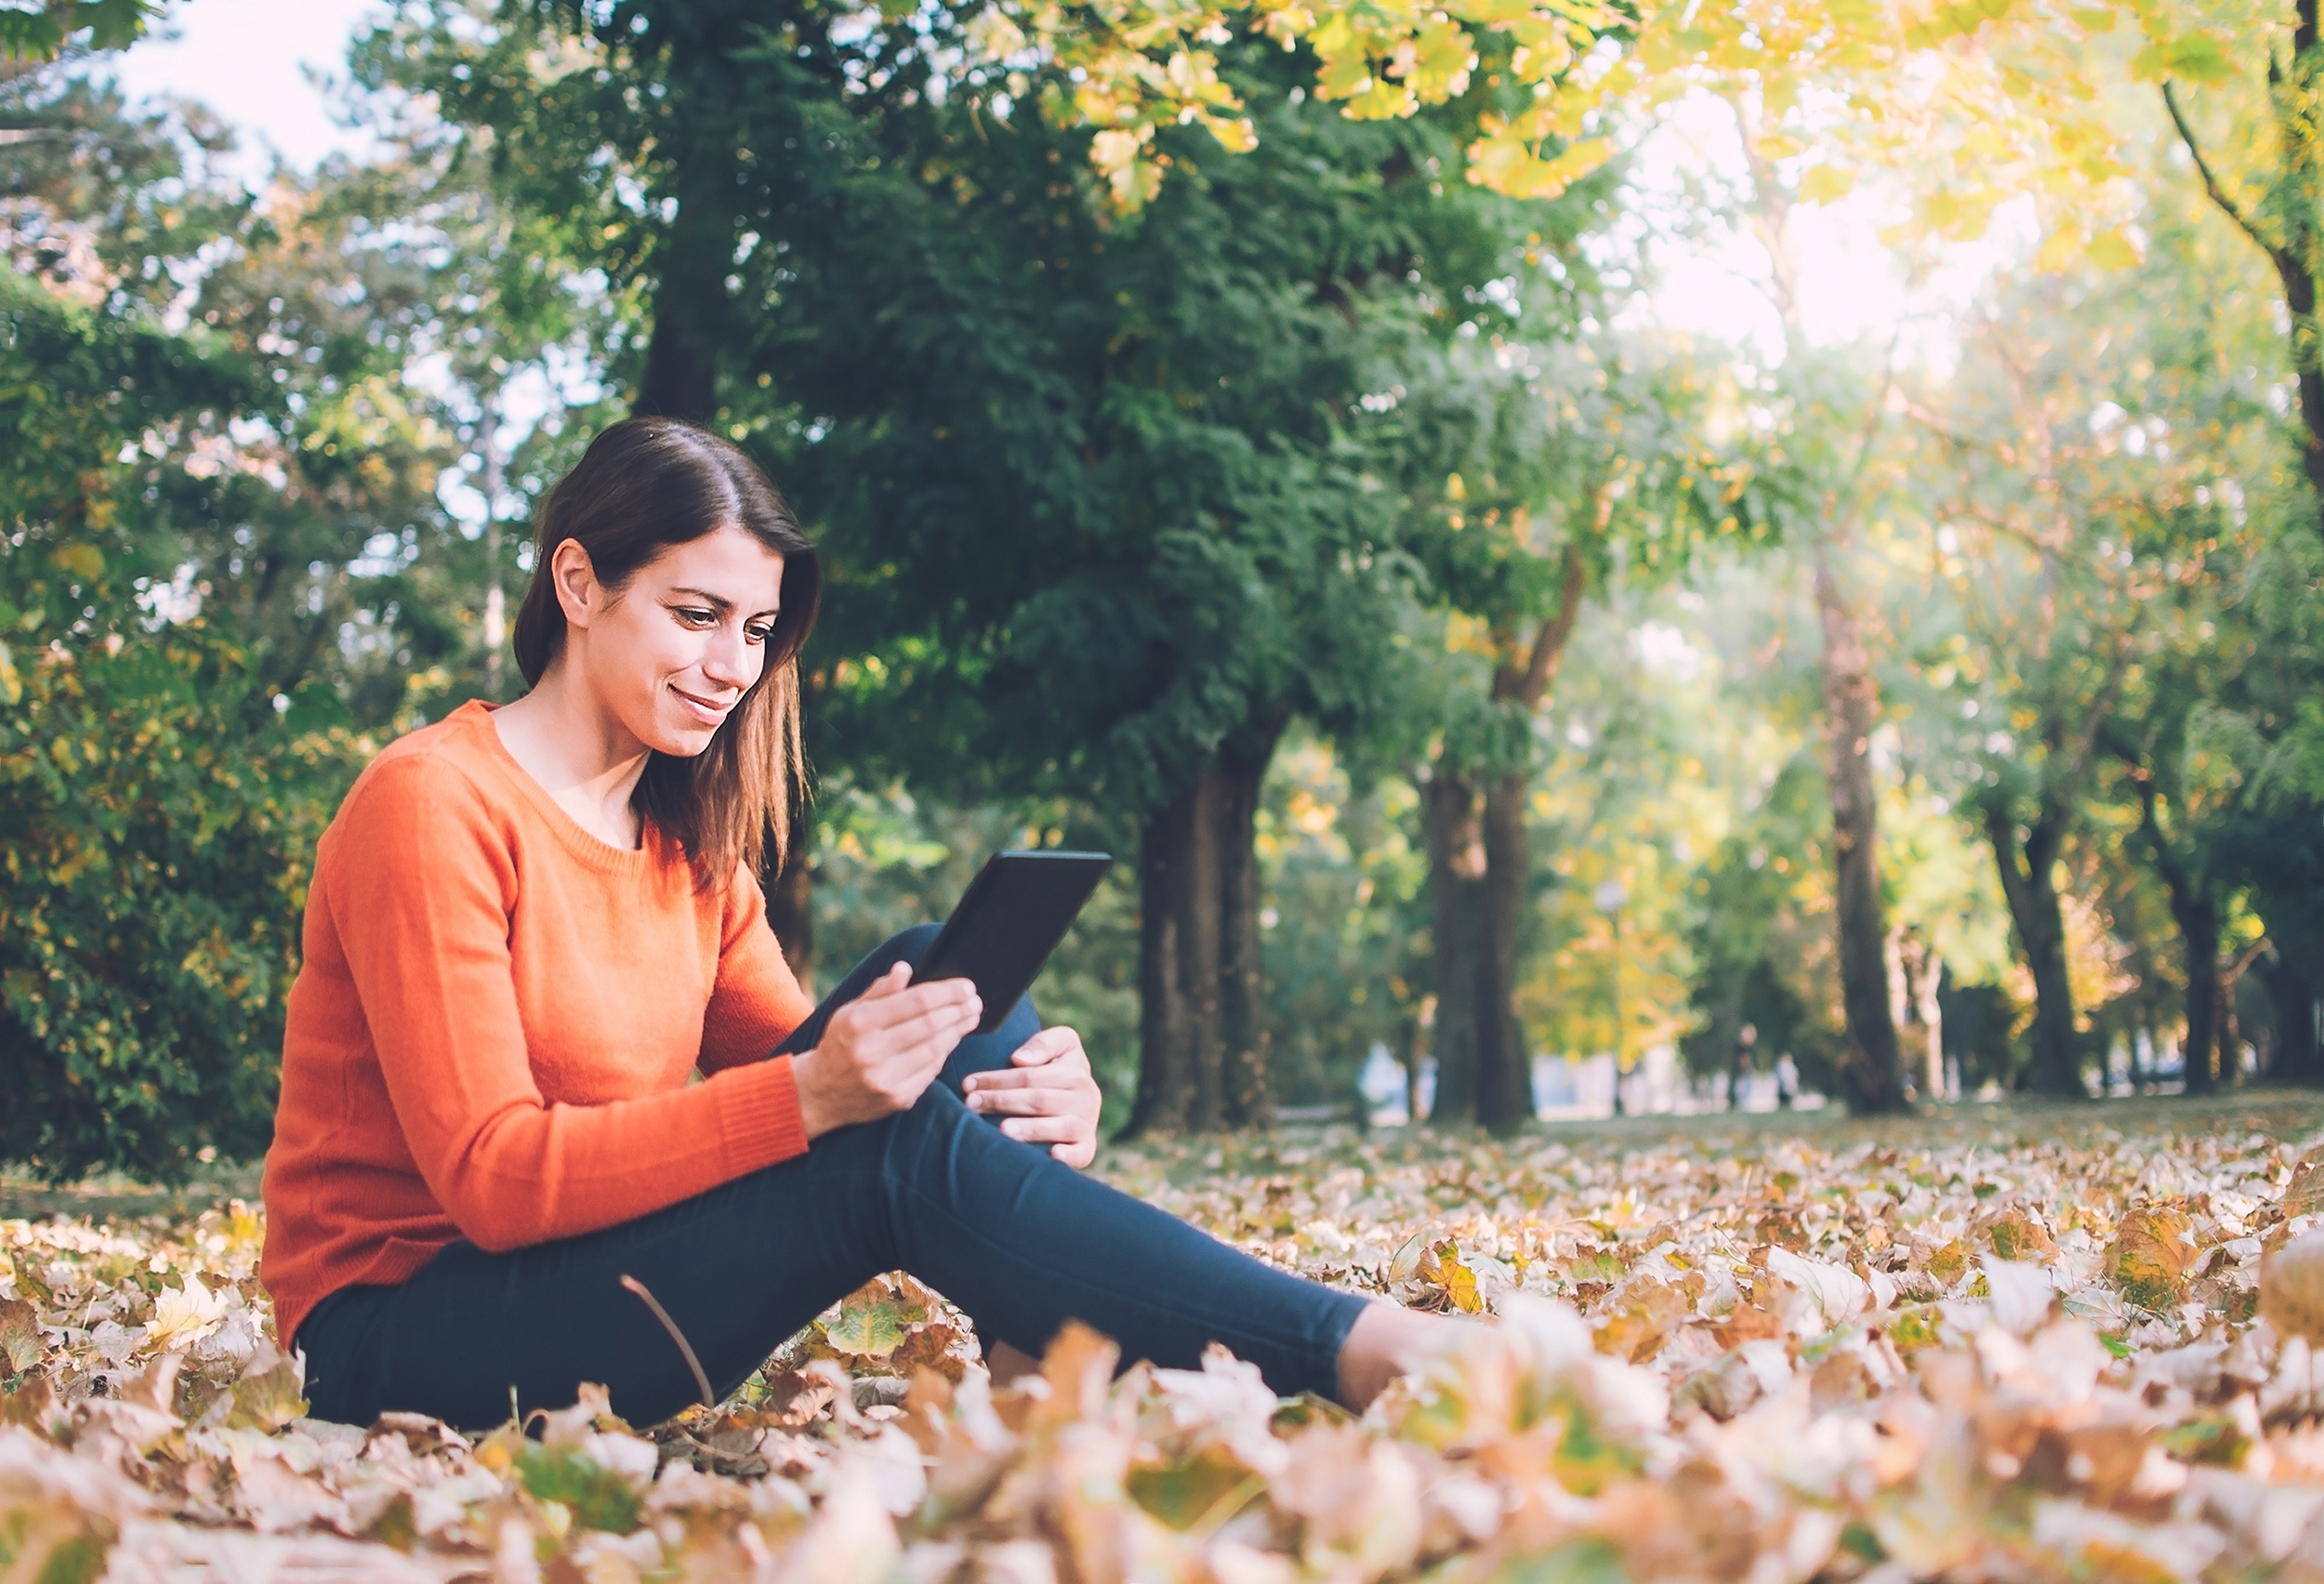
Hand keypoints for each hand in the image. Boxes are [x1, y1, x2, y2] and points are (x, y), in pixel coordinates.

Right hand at [791, 964, 981, 1139]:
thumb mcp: (849, 1011)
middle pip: (931, 1025)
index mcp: (860, 1023)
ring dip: (957, 1032)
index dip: (948, 992)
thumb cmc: (839, 1044)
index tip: (967, 986)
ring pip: (936, 1050)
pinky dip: (944, 1054)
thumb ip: (880, 990)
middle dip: (959, 1011)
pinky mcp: (897, 1099)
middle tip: (976, 1002)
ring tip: (969, 1018)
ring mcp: (886, 1079)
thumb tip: (906, 968)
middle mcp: (872, 1051)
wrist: (819, 1094)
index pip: (917, 1001)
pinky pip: (931, 1073)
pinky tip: (951, 1041)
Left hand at [962, 1026, 1101, 1167]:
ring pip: (1057, 1126)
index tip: (968, 1084)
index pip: (1031, 1076)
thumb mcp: (1061, 1044)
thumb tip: (1019, 1059)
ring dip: (1029, 1129)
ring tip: (1001, 1130)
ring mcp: (1086, 1124)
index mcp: (1076, 1072)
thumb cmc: (1059, 1068)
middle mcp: (1085, 1098)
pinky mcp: (1087, 1148)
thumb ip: (1043, 1044)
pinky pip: (1082, 1153)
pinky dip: (1069, 1156)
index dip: (998, 1079)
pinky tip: (1052, 1155)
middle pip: (1039, 1100)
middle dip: (1002, 1102)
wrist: (1081, 1096)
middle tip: (971, 1105)